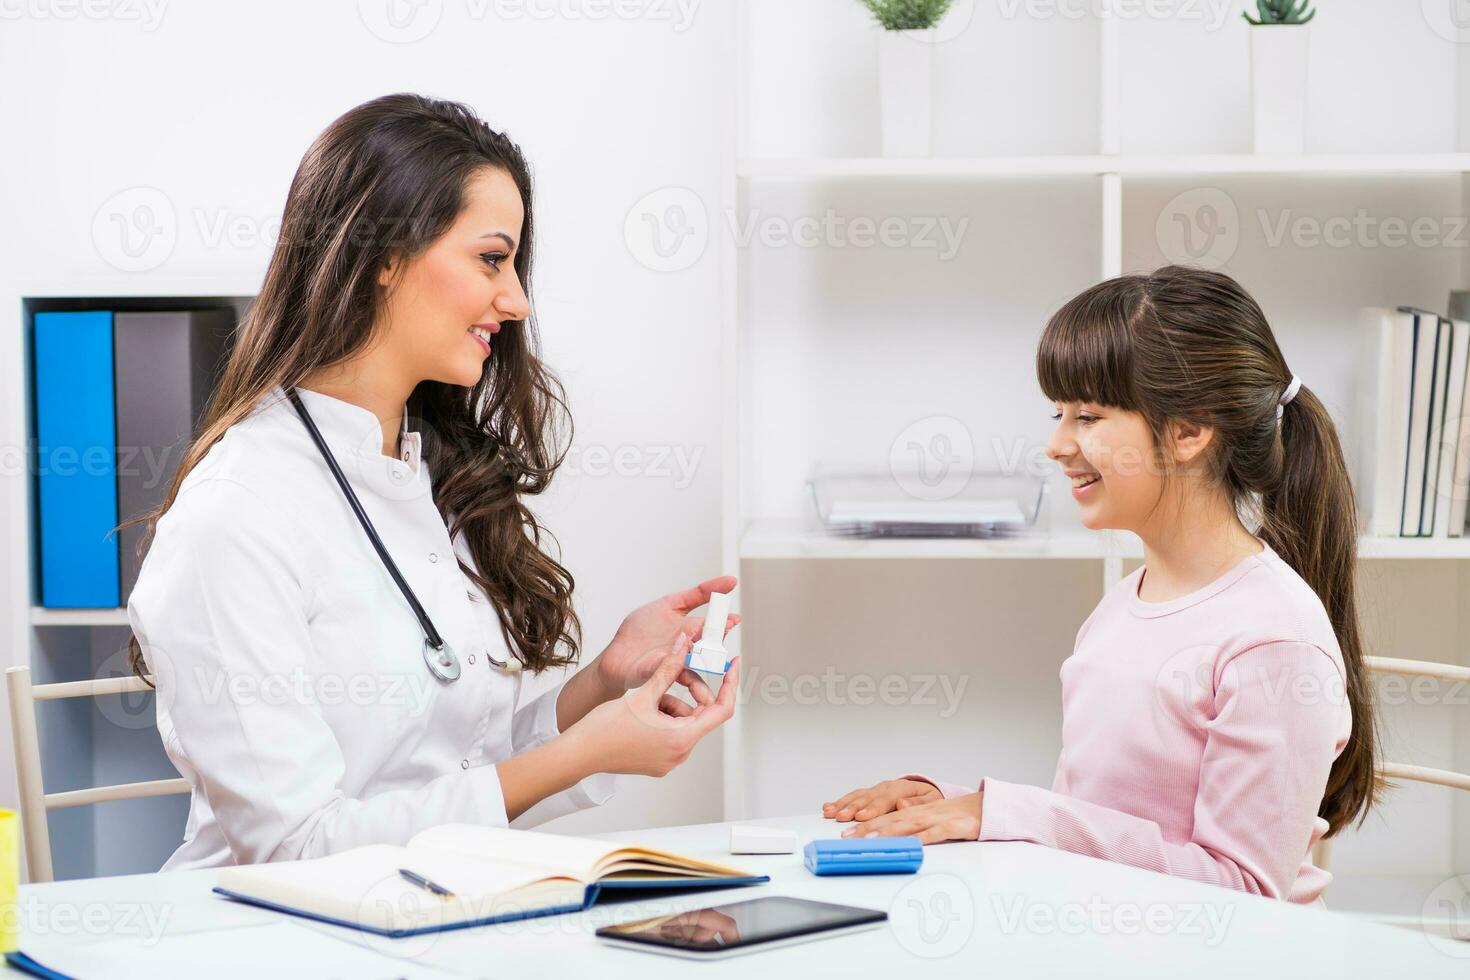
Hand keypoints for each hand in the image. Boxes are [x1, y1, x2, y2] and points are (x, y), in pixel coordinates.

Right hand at [569, 646, 740, 776]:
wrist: (578, 753)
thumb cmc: (606, 728)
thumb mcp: (642, 694)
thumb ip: (668, 668)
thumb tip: (684, 644)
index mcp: (681, 738)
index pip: (721, 709)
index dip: (729, 684)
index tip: (732, 666)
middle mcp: (680, 754)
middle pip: (698, 715)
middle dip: (685, 695)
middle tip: (666, 680)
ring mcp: (669, 761)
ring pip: (682, 723)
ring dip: (669, 705)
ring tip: (644, 700)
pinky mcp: (658, 762)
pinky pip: (671, 734)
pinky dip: (662, 718)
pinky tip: (640, 712)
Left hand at [594, 576, 740, 694]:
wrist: (618, 653)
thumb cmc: (641, 630)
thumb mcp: (670, 603)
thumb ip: (698, 594)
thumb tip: (728, 582)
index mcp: (692, 630)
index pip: (714, 626)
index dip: (725, 622)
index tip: (736, 618)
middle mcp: (689, 647)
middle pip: (710, 642)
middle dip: (717, 635)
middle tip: (723, 626)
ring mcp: (678, 660)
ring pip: (698, 658)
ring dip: (704, 650)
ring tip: (704, 636)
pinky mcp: (663, 672)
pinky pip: (676, 669)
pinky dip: (681, 662)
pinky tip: (683, 653)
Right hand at [822, 779, 941, 822]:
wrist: (927, 793)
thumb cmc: (929, 800)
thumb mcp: (931, 801)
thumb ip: (918, 803)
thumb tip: (902, 803)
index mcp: (903, 788)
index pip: (886, 799)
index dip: (873, 808)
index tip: (863, 816)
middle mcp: (887, 787)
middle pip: (868, 798)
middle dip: (853, 809)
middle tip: (842, 818)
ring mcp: (876, 790)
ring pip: (857, 796)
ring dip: (843, 805)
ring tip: (830, 813)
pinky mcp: (869, 795)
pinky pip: (853, 797)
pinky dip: (840, 802)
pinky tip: (829, 807)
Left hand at [839, 792, 982, 844]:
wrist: (980, 809)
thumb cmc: (950, 816)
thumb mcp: (925, 817)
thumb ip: (906, 819)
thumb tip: (890, 817)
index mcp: (912, 811)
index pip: (884, 817)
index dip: (864, 824)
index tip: (845, 833)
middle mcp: (920, 812)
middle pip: (891, 820)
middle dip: (868, 828)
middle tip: (849, 837)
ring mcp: (935, 818)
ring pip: (909, 824)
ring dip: (889, 831)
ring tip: (872, 839)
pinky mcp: (952, 827)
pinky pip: (936, 833)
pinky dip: (925, 837)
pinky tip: (914, 843)